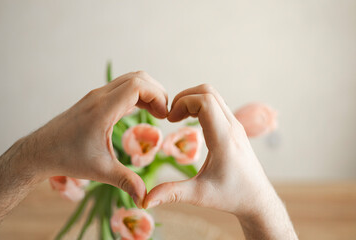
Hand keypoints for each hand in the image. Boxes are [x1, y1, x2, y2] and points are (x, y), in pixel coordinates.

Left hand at [28, 71, 167, 206]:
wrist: (40, 151)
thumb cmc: (68, 158)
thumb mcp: (100, 170)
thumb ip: (126, 181)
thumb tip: (146, 198)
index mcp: (103, 110)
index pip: (137, 86)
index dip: (157, 96)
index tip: (164, 116)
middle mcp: (100, 97)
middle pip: (138, 78)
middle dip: (157, 93)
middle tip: (163, 114)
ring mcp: (96, 96)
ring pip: (130, 80)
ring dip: (147, 92)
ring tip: (156, 113)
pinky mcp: (95, 99)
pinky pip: (122, 88)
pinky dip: (137, 95)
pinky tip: (141, 112)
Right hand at [144, 84, 271, 213]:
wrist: (257, 199)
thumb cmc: (232, 196)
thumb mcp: (200, 196)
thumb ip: (172, 194)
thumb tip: (144, 200)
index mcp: (223, 138)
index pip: (205, 101)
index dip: (182, 103)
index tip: (169, 120)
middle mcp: (232, 126)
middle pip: (208, 92)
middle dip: (184, 98)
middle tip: (171, 116)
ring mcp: (235, 125)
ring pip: (213, 96)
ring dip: (192, 100)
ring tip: (178, 118)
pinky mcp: (235, 128)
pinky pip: (217, 105)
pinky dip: (200, 106)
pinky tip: (191, 123)